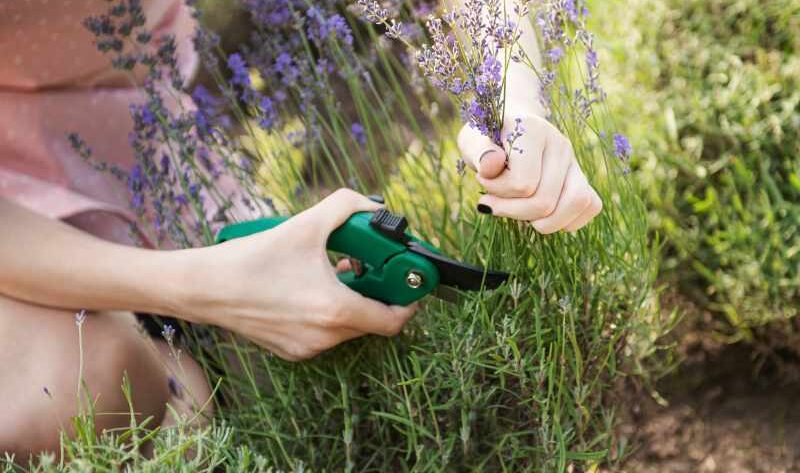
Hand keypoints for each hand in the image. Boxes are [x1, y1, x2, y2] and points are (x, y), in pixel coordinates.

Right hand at [181, 189, 416, 360]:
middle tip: (367, 264)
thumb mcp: (305, 224)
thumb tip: (373, 206)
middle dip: (376, 291)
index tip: (407, 281)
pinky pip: (324, 332)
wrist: (204, 288)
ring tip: (336, 267)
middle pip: (371, 319)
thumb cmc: (252, 259)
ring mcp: (307, 348)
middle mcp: (324, 337)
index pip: (394, 320)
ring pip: (347, 325)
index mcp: (335, 310)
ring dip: (351, 299)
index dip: (408, 301)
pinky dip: (328, 310)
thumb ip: (346, 206)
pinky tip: (312, 283)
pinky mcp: (291, 350)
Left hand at [457, 115, 601, 233]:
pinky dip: (565, 220)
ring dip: (543, 222)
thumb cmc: (486, 137)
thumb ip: (478, 152)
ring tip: (520, 213)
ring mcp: (574, 161)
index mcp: (533, 130)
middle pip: (546, 201)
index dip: (497, 192)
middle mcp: (560, 144)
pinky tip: (540, 215)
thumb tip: (491, 165)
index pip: (523, 184)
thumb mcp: (472, 140)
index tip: (482, 179)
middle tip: (492, 203)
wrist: (508, 127)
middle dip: (512, 211)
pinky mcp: (583, 176)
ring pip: (576, 203)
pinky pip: (590, 205)